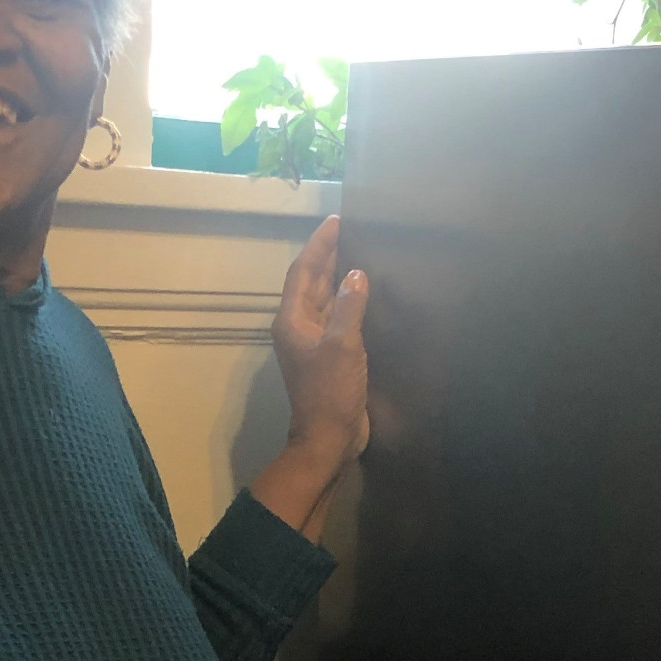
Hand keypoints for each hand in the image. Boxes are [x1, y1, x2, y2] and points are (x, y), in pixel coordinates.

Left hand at [251, 215, 368, 540]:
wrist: (328, 439)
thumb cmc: (330, 393)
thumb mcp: (342, 345)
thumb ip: (348, 306)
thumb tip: (356, 273)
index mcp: (292, 320)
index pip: (303, 271)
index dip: (319, 245)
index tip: (337, 221)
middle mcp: (298, 327)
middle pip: (312, 282)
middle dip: (329, 256)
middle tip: (351, 230)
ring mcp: (313, 342)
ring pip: (324, 299)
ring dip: (338, 277)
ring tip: (360, 253)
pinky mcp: (329, 356)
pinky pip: (337, 318)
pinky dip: (349, 301)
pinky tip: (367, 294)